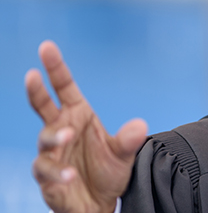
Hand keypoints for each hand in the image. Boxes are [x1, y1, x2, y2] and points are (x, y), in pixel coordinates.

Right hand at [26, 41, 147, 212]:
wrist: (100, 205)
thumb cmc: (108, 172)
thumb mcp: (124, 154)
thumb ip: (129, 140)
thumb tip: (140, 125)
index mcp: (78, 115)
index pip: (64, 87)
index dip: (55, 67)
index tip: (46, 46)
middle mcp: (62, 129)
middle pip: (43, 106)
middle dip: (36, 90)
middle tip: (32, 75)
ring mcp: (51, 152)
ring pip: (45, 139)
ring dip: (55, 137)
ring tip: (68, 136)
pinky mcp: (47, 176)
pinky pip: (47, 170)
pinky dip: (58, 172)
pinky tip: (70, 175)